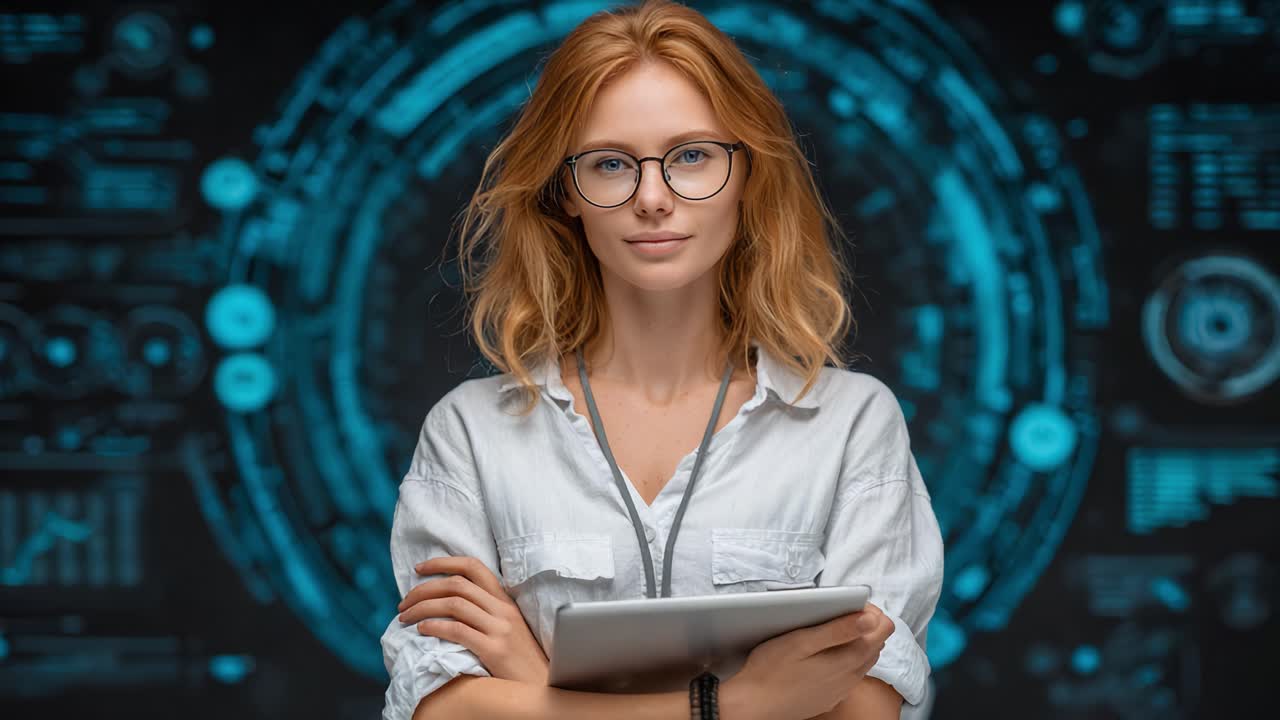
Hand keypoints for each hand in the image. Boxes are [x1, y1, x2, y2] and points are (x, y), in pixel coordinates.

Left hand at [397, 555, 549, 685]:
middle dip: (423, 589)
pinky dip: (435, 627)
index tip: (419, 569)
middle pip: (456, 585)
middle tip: (403, 603)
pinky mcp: (495, 649)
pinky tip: (422, 631)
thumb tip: (447, 601)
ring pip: (454, 604)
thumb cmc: (519, 659)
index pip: (472, 567)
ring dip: (423, 608)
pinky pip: (458, 630)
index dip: (443, 563)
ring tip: (405, 618)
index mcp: (505, 600)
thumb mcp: (507, 627)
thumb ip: (485, 611)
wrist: (542, 685)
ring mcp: (500, 628)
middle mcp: (503, 609)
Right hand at [720, 602, 893, 719]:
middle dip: (866, 625)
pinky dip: (846, 660)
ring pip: (865, 660)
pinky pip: (850, 675)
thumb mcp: (802, 641)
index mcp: (849, 659)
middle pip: (877, 644)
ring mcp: (842, 689)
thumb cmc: (772, 670)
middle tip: (838, 614)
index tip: (849, 605)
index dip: (871, 611)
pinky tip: (823, 656)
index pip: (884, 629)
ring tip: (830, 631)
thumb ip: (838, 630)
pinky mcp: (831, 697)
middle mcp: (851, 677)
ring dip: (857, 642)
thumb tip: (871, 619)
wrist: (754, 705)